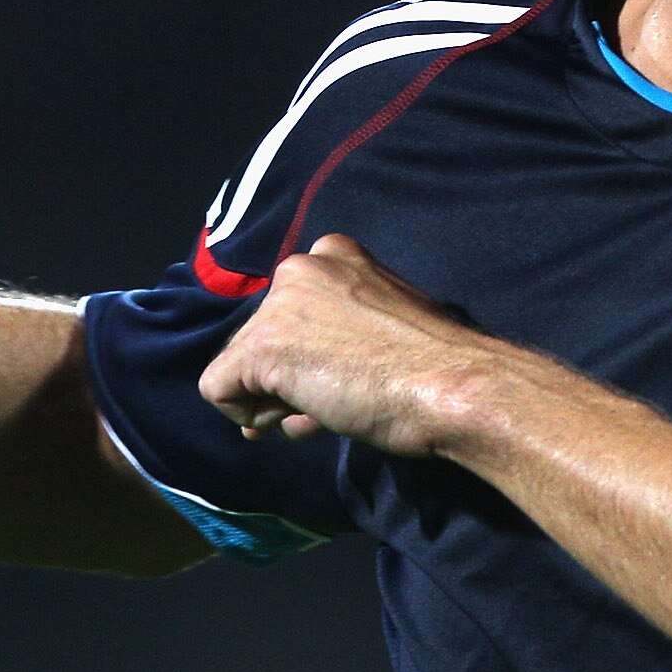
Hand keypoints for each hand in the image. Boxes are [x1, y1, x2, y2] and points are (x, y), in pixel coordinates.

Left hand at [198, 233, 506, 455]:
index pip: (290, 314)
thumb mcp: (379, 333)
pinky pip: (218, 391)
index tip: (340, 382)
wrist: (453, 386)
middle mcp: (300, 267)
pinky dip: (247, 415)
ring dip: (275, 402)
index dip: (306, 359)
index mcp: (335, 254)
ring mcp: (278, 305)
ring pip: (239, 366)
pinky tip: (303, 416)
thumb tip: (275, 403)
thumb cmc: (432, 368)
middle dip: (285, 384)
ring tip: (327, 411)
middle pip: (260, 339)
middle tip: (330, 407)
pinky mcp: (262, 346)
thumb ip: (330, 345)